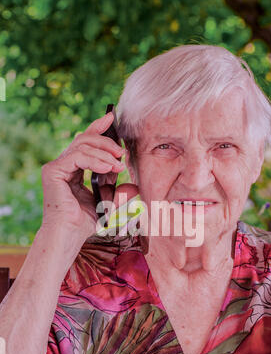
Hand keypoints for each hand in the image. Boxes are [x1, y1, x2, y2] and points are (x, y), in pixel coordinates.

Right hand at [40, 112, 125, 241]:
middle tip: (122, 151)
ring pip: (82, 145)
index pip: (86, 143)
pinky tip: (106, 168)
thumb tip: (134, 185)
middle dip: (106, 141)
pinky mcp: (53, 171)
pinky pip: (76, 156)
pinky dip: (94, 160)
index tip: (112, 118)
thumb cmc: (85, 222)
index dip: (98, 128)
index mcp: (74, 169)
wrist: (70, 235)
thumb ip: (120, 193)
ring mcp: (57, 167)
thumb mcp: (109, 204)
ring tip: (117, 165)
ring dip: (104, 153)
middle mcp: (64, 165)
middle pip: (84, 139)